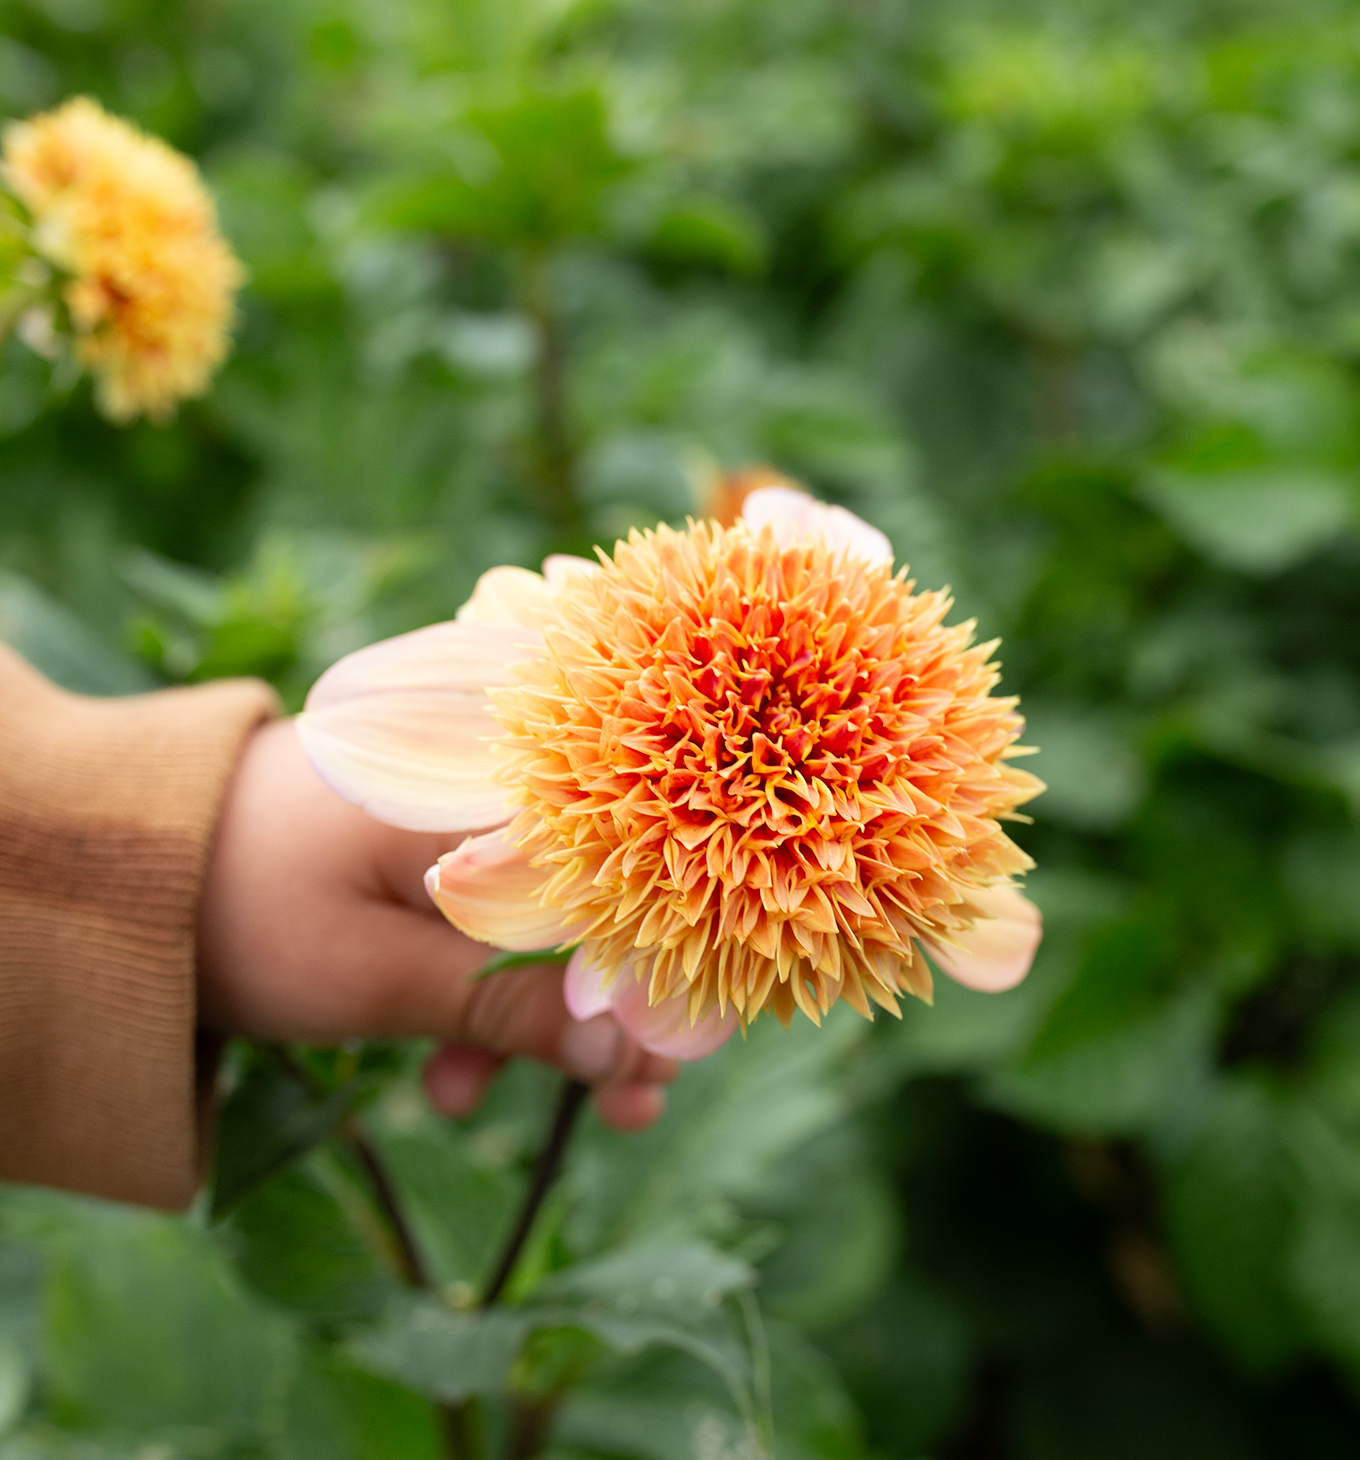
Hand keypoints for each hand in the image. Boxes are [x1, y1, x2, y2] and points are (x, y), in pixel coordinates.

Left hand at [197, 718, 675, 1129]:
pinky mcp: (432, 850)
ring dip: (538, 1017)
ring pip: (545, 920)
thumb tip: (625, 1051)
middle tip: (630, 1105)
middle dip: (606, 1010)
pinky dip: (483, 989)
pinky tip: (451, 1065)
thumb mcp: (379, 976)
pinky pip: (491, 920)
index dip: (652, 975)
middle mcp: (492, 785)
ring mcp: (462, 816)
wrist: (125, 871)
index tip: (664, 1063)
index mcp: (491, 789)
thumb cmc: (247, 907)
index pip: (617, 881)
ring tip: (496, 1100)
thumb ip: (508, 1008)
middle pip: (595, 903)